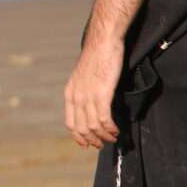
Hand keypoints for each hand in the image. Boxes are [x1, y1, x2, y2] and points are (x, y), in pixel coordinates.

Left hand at [62, 34, 124, 149]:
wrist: (103, 42)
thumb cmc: (97, 57)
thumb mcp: (84, 77)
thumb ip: (84, 92)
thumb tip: (91, 106)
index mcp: (69, 93)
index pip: (70, 123)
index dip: (78, 137)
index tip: (87, 144)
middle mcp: (76, 97)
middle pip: (81, 128)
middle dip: (92, 140)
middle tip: (103, 144)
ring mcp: (87, 96)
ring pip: (93, 126)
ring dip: (104, 136)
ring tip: (112, 137)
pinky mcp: (101, 93)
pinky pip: (104, 119)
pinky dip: (110, 128)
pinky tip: (116, 130)